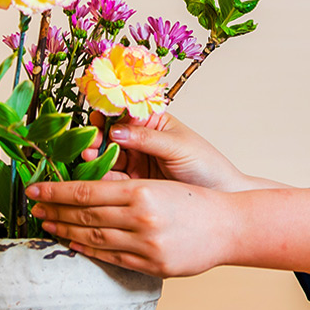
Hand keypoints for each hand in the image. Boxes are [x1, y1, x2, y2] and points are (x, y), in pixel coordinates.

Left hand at [26, 179, 235, 277]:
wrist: (229, 226)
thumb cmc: (196, 200)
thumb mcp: (160, 184)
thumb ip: (126, 190)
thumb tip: (87, 195)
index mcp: (141, 191)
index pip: (86, 191)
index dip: (57, 191)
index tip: (36, 190)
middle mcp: (141, 217)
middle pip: (85, 215)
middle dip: (55, 211)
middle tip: (34, 207)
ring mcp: (146, 244)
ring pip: (94, 238)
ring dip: (66, 232)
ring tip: (47, 225)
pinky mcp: (152, 265)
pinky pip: (111, 258)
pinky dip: (89, 251)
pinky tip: (74, 244)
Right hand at [84, 111, 246, 191]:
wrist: (221, 197)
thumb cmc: (207, 166)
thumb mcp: (178, 147)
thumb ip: (147, 138)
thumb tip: (115, 129)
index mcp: (153, 121)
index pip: (124, 112)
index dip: (107, 112)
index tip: (95, 116)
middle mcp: (140, 140)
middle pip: (110, 134)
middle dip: (96, 136)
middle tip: (89, 141)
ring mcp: (135, 162)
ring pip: (107, 156)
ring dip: (95, 156)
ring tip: (88, 156)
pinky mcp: (133, 184)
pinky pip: (112, 179)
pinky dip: (101, 177)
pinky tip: (95, 176)